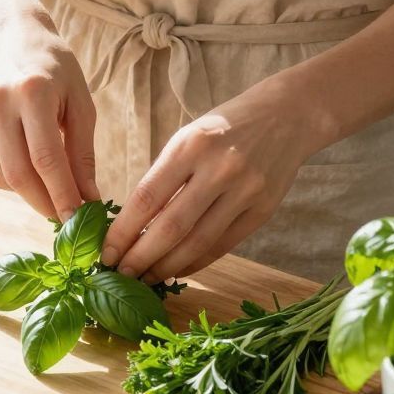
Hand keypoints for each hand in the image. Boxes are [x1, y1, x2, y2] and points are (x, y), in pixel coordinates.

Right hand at [0, 7, 99, 221]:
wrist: (8, 33)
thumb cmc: (54, 67)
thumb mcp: (80, 101)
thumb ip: (82, 152)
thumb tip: (88, 198)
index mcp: (32, 92)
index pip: (46, 159)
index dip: (62, 195)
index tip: (79, 220)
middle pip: (18, 174)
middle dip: (44, 203)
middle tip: (66, 217)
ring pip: (1, 177)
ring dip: (29, 191)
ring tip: (50, 181)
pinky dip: (10, 175)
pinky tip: (25, 158)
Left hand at [100, 72, 307, 282]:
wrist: (286, 116)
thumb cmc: (226, 128)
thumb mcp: (188, 137)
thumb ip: (164, 177)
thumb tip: (132, 226)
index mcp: (190, 145)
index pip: (147, 197)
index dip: (123, 232)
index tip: (107, 252)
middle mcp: (218, 169)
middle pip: (171, 227)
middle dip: (140, 257)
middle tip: (121, 274)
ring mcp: (245, 191)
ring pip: (197, 243)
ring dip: (167, 266)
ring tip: (146, 276)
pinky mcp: (263, 210)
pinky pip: (223, 245)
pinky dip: (196, 262)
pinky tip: (177, 269)